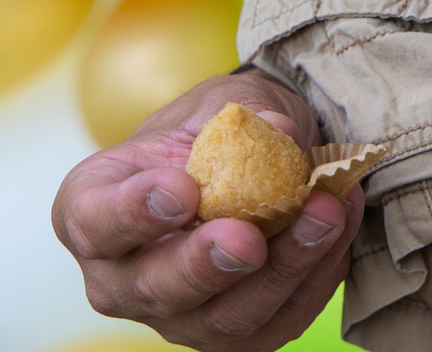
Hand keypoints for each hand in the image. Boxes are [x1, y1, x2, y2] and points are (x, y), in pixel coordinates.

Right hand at [53, 71, 363, 350]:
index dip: (132, 212)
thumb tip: (282, 132)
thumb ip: (244, 115)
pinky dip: (316, 276)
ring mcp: (178, 316)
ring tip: (324, 213)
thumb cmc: (210, 134)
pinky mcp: (234, 336)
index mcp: (93, 208)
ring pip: (225, 318)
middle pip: (156, 288)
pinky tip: (338, 227)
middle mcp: (122, 278)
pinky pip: (277, 322)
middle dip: (207, 264)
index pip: (95, 221)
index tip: (181, 189)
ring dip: (284, 267)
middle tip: (248, 237)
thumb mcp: (220, 103)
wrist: (243, 164)